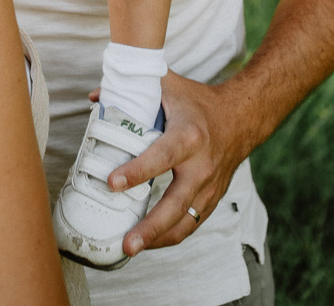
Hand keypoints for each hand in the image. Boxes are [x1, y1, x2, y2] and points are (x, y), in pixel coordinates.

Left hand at [109, 71, 246, 254]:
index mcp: (188, 136)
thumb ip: (131, 88)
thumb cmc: (198, 101)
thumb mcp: (168, 86)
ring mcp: (209, 186)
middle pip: (175, 203)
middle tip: (126, 243)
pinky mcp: (212, 198)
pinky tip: (149, 241)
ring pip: (185, 221)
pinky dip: (170, 235)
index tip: (111, 182)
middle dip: (150, 226)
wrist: (240, 117)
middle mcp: (201, 166)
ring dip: (158, 239)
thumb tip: (93, 97)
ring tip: (130, 248)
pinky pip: (191, 223)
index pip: (161, 157)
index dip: (136, 171)